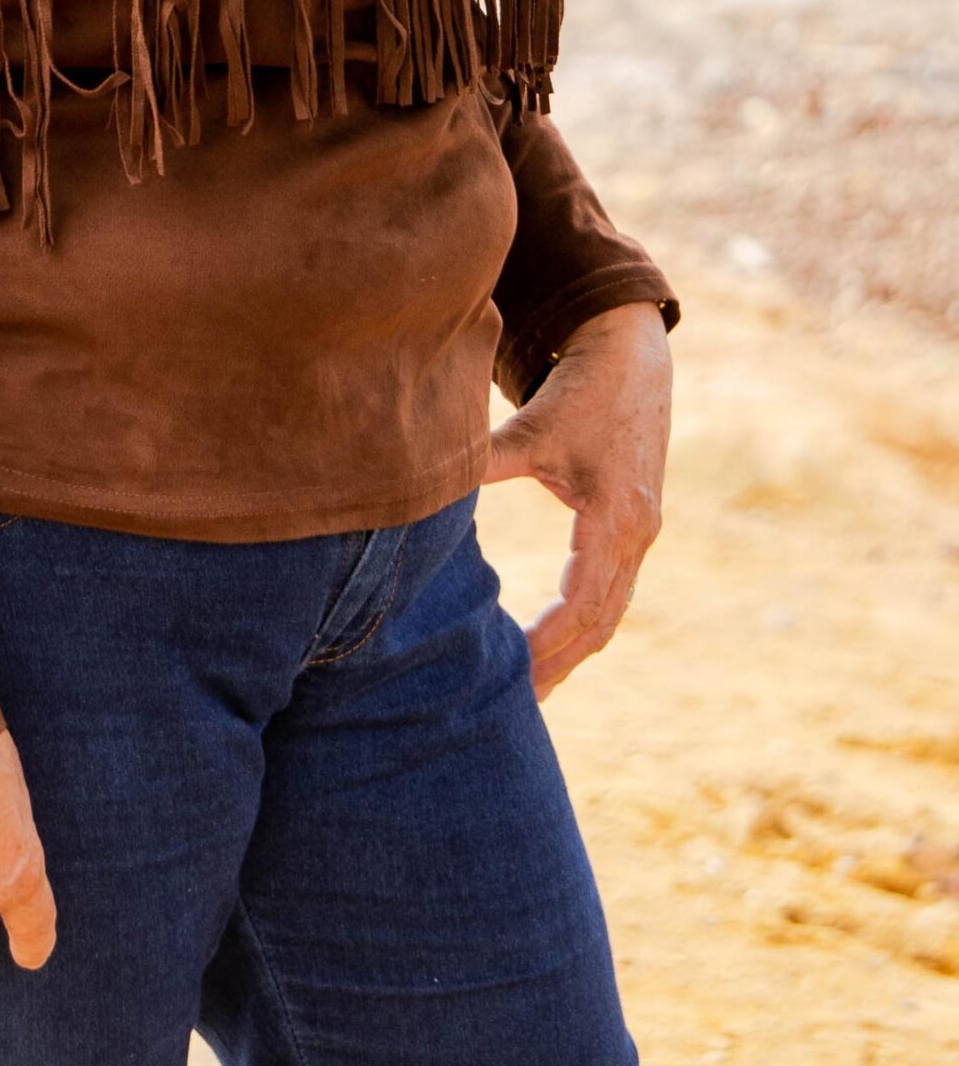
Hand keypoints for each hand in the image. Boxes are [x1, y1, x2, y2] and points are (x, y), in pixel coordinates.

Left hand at [483, 300, 671, 698]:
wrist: (634, 359)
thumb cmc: (581, 391)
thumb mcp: (534, 426)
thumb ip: (488, 459)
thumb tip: (425, 481)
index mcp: (616, 518)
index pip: (583, 603)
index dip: (548, 641)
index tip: (510, 666)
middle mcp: (636, 535)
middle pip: (600, 623)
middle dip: (559, 664)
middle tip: (516, 707)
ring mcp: (639, 536)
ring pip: (609, 613)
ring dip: (573, 652)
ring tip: (530, 690)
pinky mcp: (633, 529)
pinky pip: (610, 592)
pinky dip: (582, 624)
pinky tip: (550, 644)